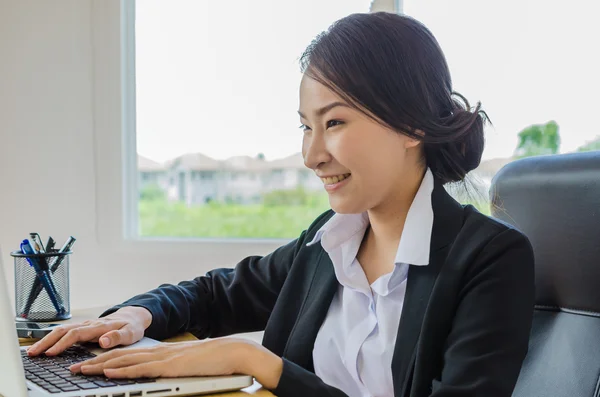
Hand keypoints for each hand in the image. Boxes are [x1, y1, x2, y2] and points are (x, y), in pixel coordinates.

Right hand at [27, 306, 152, 355]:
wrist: (133, 317)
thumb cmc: (131, 326)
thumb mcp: (130, 333)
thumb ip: (117, 337)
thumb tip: (103, 340)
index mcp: (99, 326)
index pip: (76, 334)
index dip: (62, 343)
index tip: (51, 353)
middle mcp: (89, 324)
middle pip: (63, 331)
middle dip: (47, 341)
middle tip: (33, 352)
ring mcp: (85, 325)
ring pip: (62, 330)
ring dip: (46, 339)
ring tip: (33, 350)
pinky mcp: (83, 327)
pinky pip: (65, 331)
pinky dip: (52, 338)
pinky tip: (44, 345)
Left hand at [70, 338, 283, 389]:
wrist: (234, 352)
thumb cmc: (216, 361)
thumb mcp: (189, 366)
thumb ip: (174, 369)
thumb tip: (162, 377)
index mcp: (163, 353)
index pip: (128, 355)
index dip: (106, 359)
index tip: (88, 365)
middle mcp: (159, 353)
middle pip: (120, 356)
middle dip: (94, 362)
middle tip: (73, 368)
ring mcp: (164, 359)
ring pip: (125, 361)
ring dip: (100, 366)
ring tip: (80, 371)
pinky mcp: (170, 367)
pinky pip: (141, 370)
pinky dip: (121, 372)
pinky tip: (108, 374)